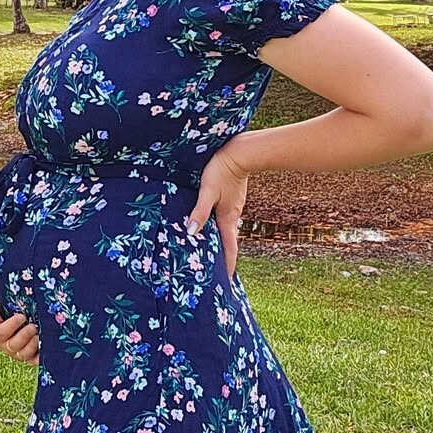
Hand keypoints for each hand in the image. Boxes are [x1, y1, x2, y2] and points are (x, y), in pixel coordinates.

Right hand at [0, 296, 39, 365]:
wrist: (20, 318)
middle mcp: (6, 345)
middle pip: (13, 345)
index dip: (11, 326)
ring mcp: (19, 352)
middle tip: (32, 326)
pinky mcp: (31, 357)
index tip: (21, 316)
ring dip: (31, 345)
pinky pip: (35, 360)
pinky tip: (45, 347)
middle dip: (23, 336)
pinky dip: (40, 356)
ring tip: (37, 335)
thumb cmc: (6, 312)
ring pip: (24, 354)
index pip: (0, 333)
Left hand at [185, 143, 248, 277]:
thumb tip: (191, 232)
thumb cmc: (221, 169)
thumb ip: (200, 211)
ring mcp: (233, 207)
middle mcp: (232, 216)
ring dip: (220, 242)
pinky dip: (219, 228)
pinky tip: (212, 227)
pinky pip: (224, 218)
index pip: (230, 248)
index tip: (228, 281)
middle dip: (223, 257)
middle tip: (217, 273)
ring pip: (226, 230)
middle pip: (228, 241)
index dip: (228, 265)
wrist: (240, 151)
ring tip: (212, 253)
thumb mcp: (208, 191)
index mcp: (228, 219)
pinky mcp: (231, 198)